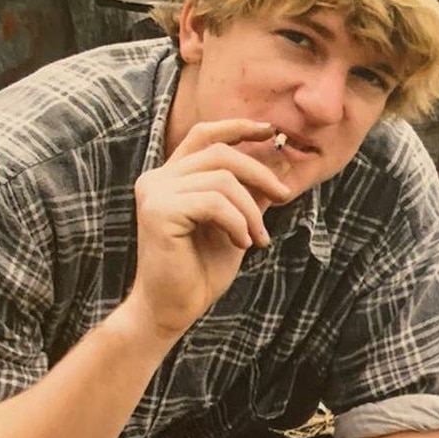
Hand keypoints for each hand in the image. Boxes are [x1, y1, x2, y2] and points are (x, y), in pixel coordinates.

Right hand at [126, 119, 290, 336]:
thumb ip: (249, 194)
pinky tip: (241, 244)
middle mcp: (157, 179)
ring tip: (258, 239)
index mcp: (170, 178)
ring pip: (222, 179)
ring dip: (251, 211)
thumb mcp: (235, 225)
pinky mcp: (159, 212)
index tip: (270, 132)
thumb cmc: (199, 271)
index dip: (237, 128)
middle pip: (220, 154)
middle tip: (284, 198)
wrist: (172, 309)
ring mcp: (155, 193)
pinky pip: (214, 203)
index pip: (204, 136)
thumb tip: (278, 161)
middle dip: (259, 173)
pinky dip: (238, 223)